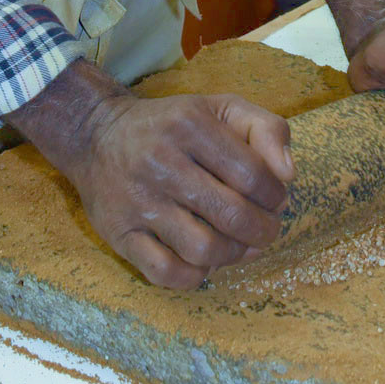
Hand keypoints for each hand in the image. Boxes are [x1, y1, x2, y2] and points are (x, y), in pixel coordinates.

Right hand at [9, 60, 292, 289]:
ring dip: (233, 255)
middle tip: (265, 230)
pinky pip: (165, 272)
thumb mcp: (220, 108)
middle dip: (263, 231)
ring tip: (239, 246)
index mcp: (190, 125)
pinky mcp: (119, 233)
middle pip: (233, 216)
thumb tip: (288, 174)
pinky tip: (204, 262)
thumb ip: (265, 129)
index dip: (276, 195)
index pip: (253, 174)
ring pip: (202, 249)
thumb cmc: (172, 124)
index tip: (275, 200)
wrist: (96, 134)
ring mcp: (138, 201)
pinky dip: (194, 275)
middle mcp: (161, 162)